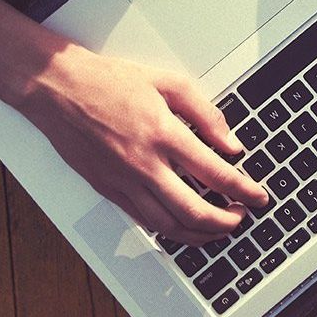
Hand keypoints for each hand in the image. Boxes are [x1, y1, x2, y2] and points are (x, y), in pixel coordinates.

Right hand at [17, 45, 268, 245]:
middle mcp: (145, 164)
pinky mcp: (108, 190)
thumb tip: (231, 144)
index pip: (216, 174)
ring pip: (169, 226)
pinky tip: (183, 226)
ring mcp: (124, 181)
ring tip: (218, 229)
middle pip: (194, 211)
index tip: (258, 197)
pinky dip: (169, 231)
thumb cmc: (108, 82)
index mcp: (164, 134)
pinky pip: (144, 221)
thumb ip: (206, 114)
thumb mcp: (168, 83)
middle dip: (226, 222)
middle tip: (242, 218)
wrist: (57, 89)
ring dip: (200, 235)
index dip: (244, 191)